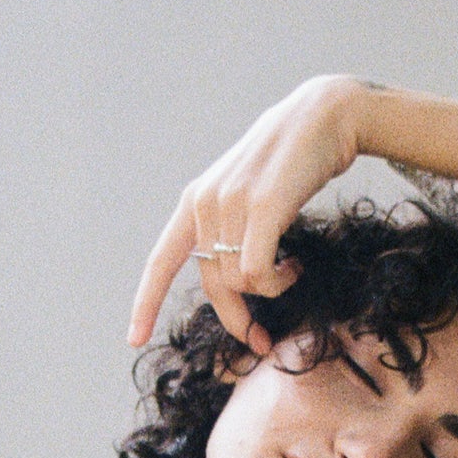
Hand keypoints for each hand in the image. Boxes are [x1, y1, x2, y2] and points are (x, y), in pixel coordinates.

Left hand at [128, 74, 367, 354]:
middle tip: (261, 340)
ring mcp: (231, 203)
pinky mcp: (261, 207)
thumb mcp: (250, 195)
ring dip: (270, 290)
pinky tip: (296, 266)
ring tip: (292, 269)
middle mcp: (205, 203)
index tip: (133, 339)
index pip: (162, 261)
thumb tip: (237, 281)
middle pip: (214, 285)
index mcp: (195, 201)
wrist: (324, 117)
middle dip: (238, 319)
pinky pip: (258, 272)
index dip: (145, 302)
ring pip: (240, 282)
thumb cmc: (293, 164)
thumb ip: (232, 229)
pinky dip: (278, 281)